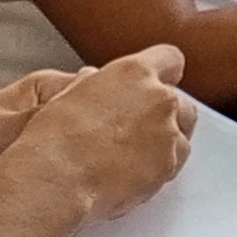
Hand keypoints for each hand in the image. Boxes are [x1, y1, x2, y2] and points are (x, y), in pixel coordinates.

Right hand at [0, 46, 195, 226]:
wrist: (57, 176)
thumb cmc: (55, 138)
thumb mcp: (72, 91)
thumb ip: (100, 84)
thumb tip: (96, 81)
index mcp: (135, 73)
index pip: (170, 59)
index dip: (163, 73)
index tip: (156, 85)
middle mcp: (159, 99)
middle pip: (182, 102)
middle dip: (166, 115)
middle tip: (139, 130)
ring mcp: (168, 133)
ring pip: (181, 136)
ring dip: (164, 143)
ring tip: (130, 156)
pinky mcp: (169, 164)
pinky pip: (174, 163)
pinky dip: (160, 168)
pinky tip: (131, 173)